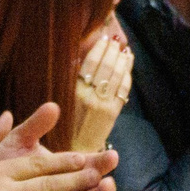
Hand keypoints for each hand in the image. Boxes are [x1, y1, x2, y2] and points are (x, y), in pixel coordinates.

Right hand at [69, 30, 132, 153]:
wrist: (75, 152)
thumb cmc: (63, 126)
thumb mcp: (61, 101)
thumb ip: (71, 82)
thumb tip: (81, 59)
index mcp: (75, 91)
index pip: (90, 63)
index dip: (99, 49)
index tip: (104, 38)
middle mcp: (90, 97)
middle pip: (106, 67)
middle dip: (113, 51)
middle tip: (117, 41)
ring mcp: (104, 105)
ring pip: (117, 77)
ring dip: (123, 61)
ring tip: (126, 50)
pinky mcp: (113, 113)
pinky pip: (123, 91)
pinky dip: (127, 77)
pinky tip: (128, 68)